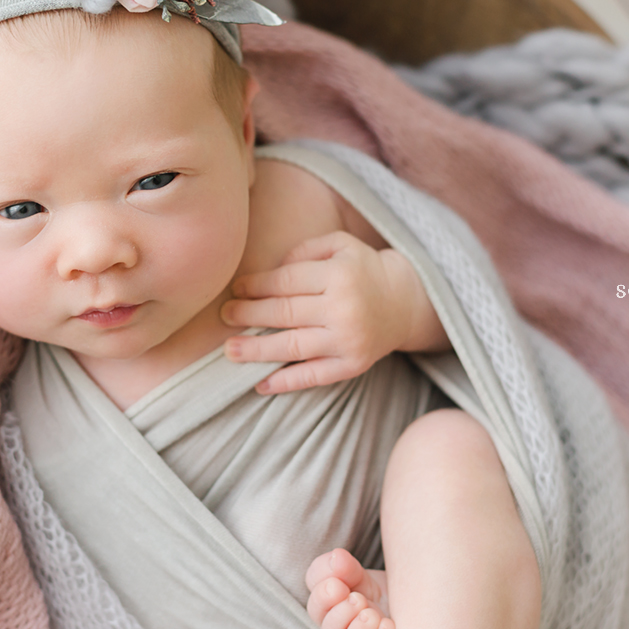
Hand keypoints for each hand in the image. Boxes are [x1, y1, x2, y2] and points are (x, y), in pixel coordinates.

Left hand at [221, 231, 444, 393]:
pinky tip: (260, 384)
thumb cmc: (361, 269)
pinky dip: (286, 382)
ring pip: (292, 347)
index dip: (255, 286)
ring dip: (256, 350)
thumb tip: (271, 273)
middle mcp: (344, 309)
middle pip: (284, 313)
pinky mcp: (353, 366)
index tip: (235, 289)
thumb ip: (304, 250)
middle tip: (224, 316)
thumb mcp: (339, 244)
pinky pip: (314, 376)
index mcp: (338, 275)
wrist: (404, 302)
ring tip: (230, 350)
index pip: (285, 281)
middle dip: (249, 315)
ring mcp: (348, 341)